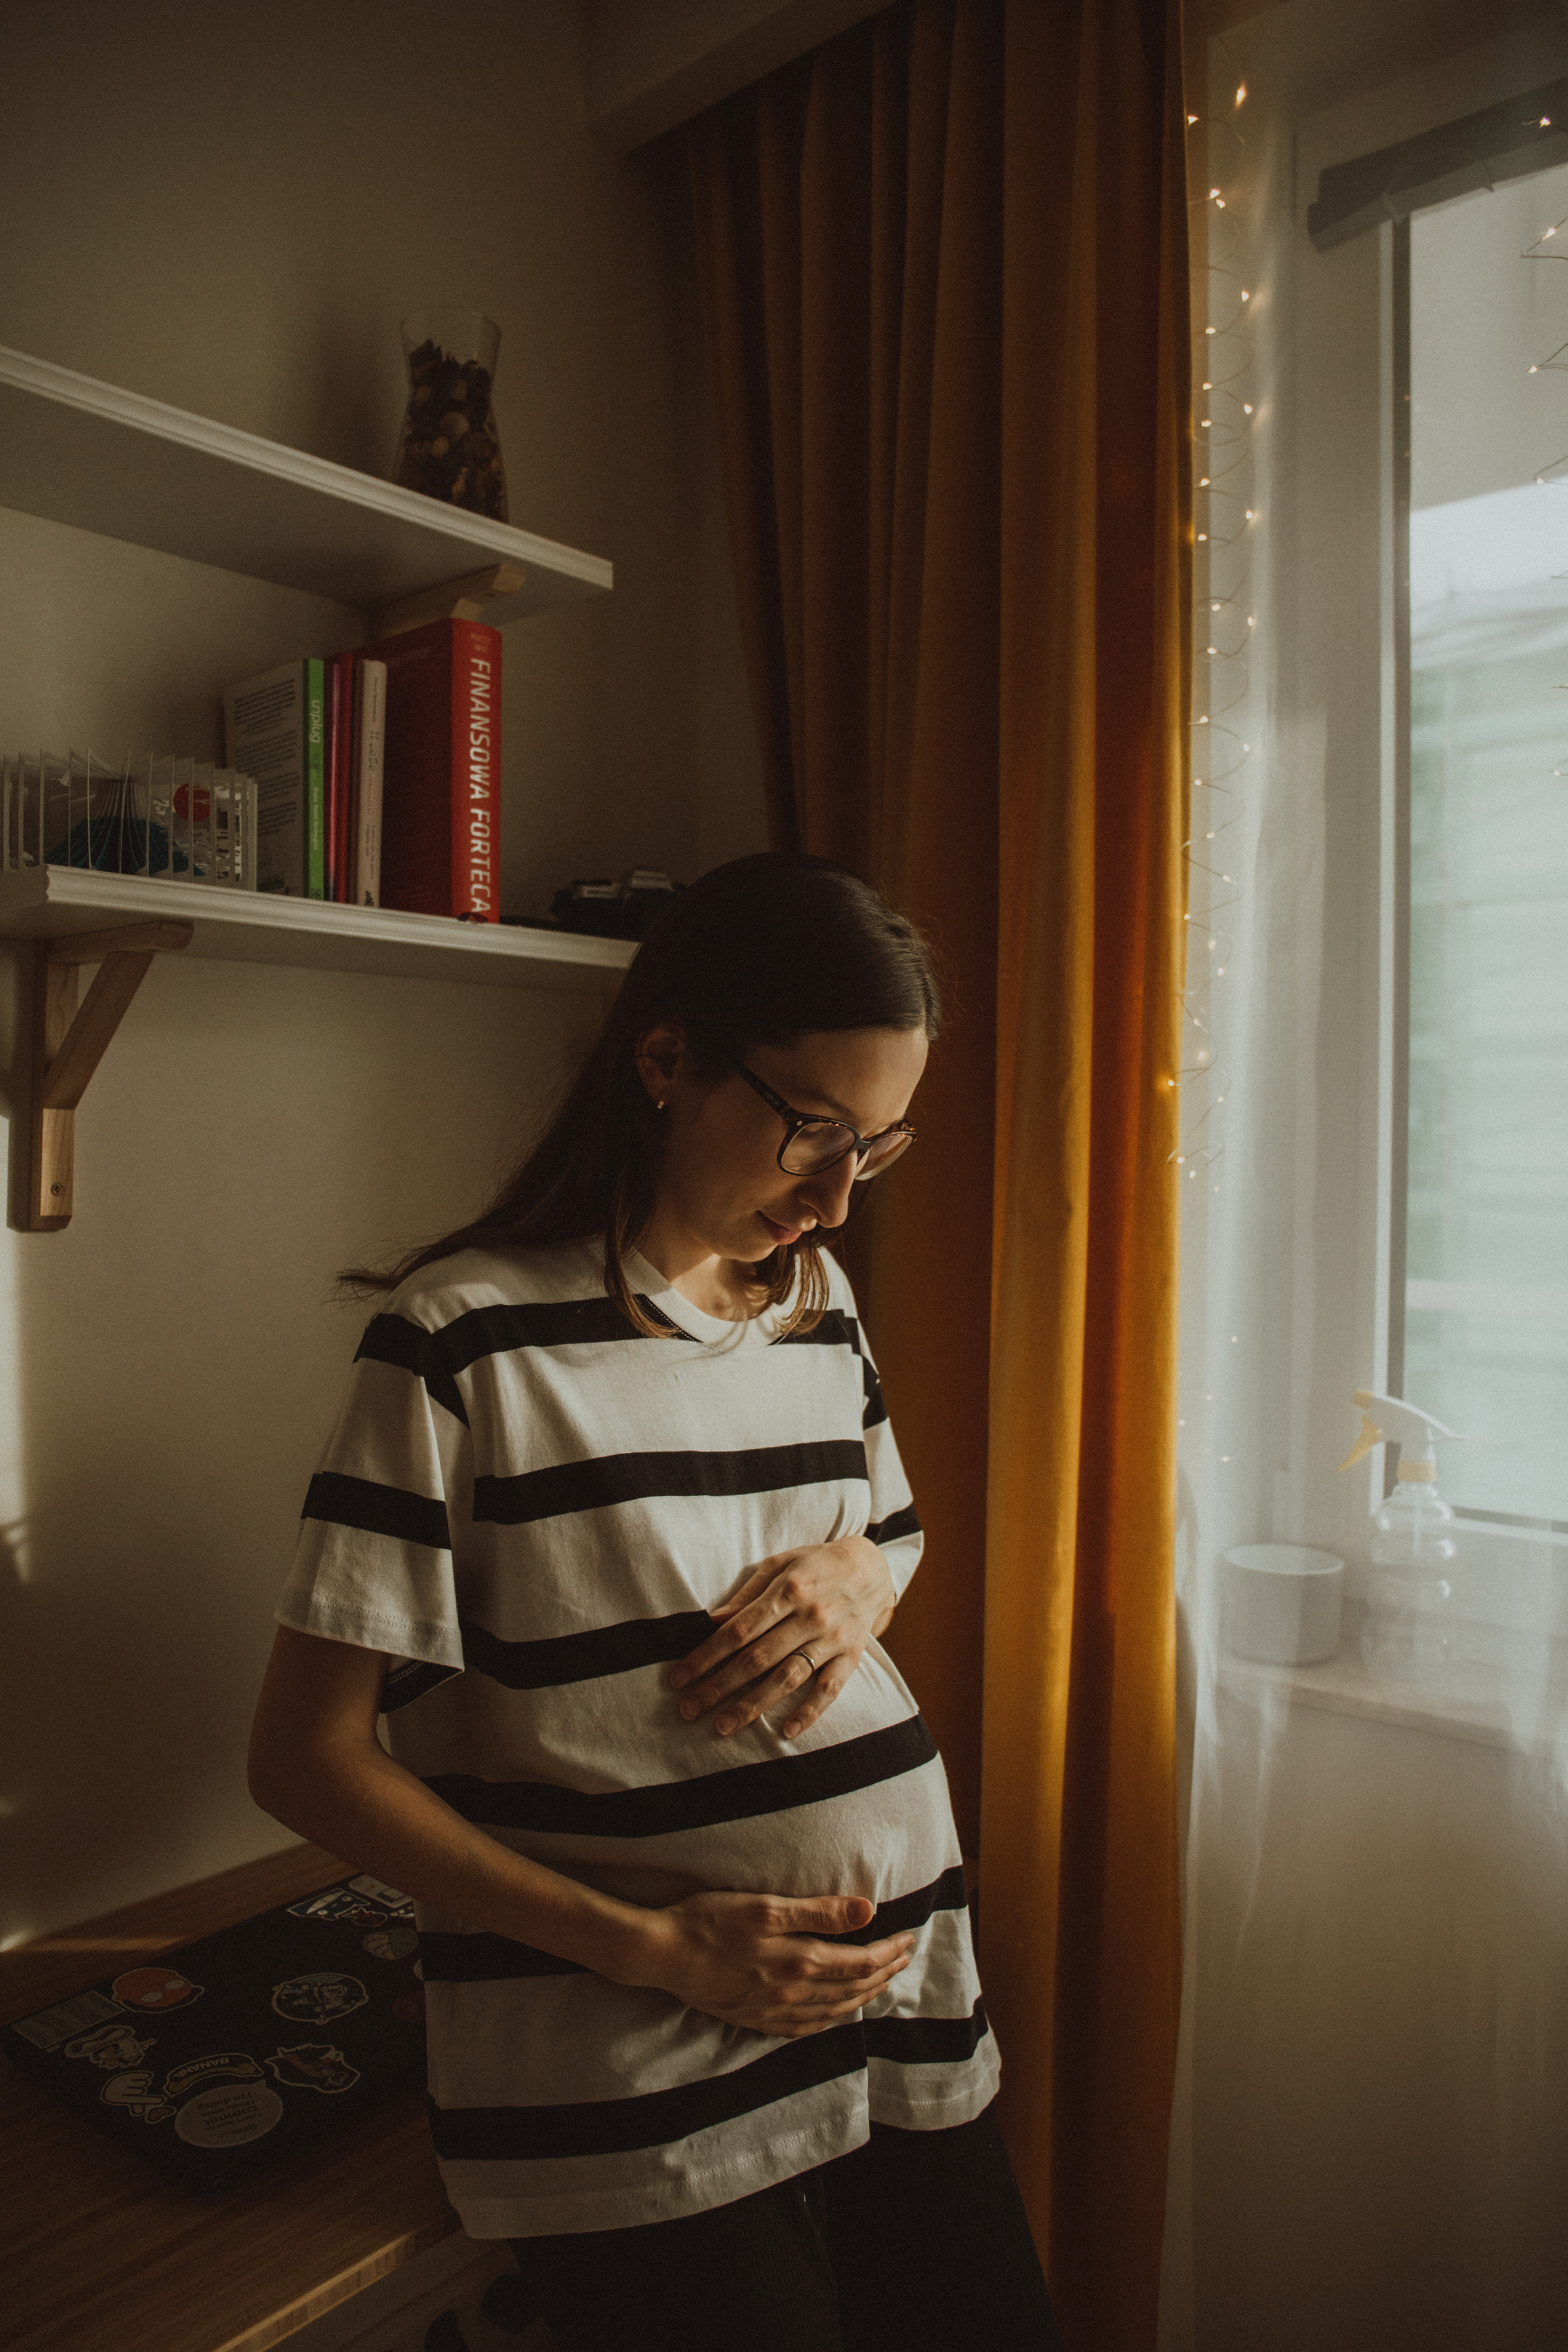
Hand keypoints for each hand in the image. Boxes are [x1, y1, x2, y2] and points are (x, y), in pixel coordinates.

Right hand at [637, 1890, 914, 2036]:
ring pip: (834, 2010)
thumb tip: (868, 1910)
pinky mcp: (755, 2019)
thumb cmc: (712, 1920)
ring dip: (864, 1997)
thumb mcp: (767, 1906)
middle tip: (905, 1959)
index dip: (889, 1951)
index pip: (861, 1962)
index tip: (909, 1938)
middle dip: (884, 1973)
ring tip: (882, 1983)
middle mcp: (793, 1993)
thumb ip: (819, 1911)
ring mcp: (774, 2011)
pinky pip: (806, 2028)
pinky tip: (835, 2015)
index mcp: (800, 1962)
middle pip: (853, 1988)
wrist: (663, 1954)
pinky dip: (830, 2020)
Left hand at [670, 1537, 895, 1740]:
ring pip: (787, 1678)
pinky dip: (809, 1713)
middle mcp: (809, 1616)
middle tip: (688, 1709)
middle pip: (756, 1659)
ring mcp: (831, 1639)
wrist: (870, 1568)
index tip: (680, 1677)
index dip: (706, 1656)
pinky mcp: (851, 1657)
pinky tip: (785, 1733)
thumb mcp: (780, 1565)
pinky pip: (829, 1690)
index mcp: (788, 1590)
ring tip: (722, 1726)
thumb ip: (747, 1593)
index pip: (738, 1630)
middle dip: (718, 1686)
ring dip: (753, 1705)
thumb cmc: (815, 1565)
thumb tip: (713, 1620)